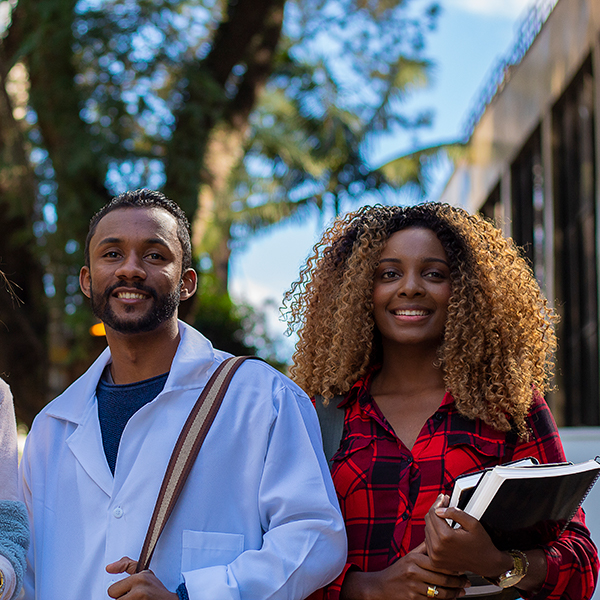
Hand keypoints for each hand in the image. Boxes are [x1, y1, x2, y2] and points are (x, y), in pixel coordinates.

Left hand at [106, 557, 178, 599]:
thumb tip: (109, 568)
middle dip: (123, 599)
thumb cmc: (155, 589)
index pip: (112, 590)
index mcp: (139, 578)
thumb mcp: (143, 572)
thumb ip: (127, 565)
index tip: (129, 591)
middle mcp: (139, 591)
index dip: (120, 592)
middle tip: (134, 597)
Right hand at [341, 543, 469, 599]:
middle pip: (441, 578)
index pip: (438, 563)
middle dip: (457, 581)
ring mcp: (413, 586)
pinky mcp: (413, 598)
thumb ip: (423, 549)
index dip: (452, 567)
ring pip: (439, 591)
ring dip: (454, 593)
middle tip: (466, 581)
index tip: (461, 567)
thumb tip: (437, 538)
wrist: (382, 586)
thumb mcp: (409, 556)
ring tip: (461, 591)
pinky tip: (451, 598)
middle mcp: (413, 571)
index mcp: (414, 559)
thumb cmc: (398, 570)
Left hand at [425, 495, 510, 577]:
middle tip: (445, 505)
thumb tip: (439, 510)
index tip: (443, 498)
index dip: (438, 502)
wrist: (486, 563)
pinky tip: (441, 531)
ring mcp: (435, 556)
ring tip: (445, 519)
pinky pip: (427, 542)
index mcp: (446, 537)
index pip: (433, 512)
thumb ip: (455, 513)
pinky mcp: (435, 561)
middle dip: (436, 511)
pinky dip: (433, 535)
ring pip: (427, 530)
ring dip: (434, 523)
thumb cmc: (481, 544)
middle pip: (428, 520)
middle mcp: (437, 547)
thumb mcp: (472, 523)